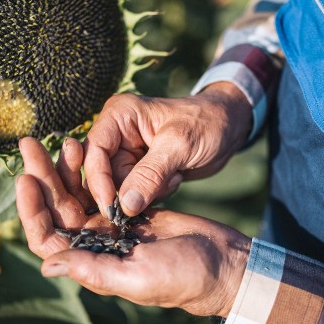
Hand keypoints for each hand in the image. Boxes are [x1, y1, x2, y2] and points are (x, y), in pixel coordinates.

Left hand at [16, 137, 250, 316]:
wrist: (221, 263)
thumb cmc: (183, 276)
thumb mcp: (137, 276)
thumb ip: (94, 270)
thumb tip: (46, 266)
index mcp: (91, 263)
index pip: (47, 237)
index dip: (31, 210)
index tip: (26, 179)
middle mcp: (95, 245)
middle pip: (57, 209)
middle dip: (42, 177)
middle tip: (30, 144)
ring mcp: (111, 227)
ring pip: (77, 194)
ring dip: (64, 169)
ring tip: (60, 139)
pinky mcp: (128, 210)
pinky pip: (100, 186)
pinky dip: (90, 169)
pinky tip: (85, 147)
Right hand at [83, 82, 251, 216]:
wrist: (229, 127)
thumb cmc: (207, 124)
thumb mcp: (180, 145)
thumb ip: (150, 174)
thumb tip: (124, 206)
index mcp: (119, 116)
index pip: (94, 153)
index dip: (98, 182)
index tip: (112, 208)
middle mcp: (116, 134)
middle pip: (103, 174)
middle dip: (129, 190)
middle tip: (160, 187)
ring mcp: (127, 153)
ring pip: (120, 189)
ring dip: (147, 192)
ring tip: (173, 175)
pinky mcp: (139, 171)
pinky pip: (135, 194)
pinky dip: (155, 194)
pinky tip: (175, 178)